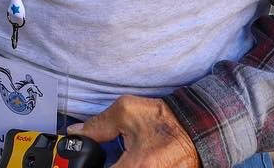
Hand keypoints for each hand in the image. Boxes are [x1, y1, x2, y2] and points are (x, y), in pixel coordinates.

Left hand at [68, 95, 199, 167]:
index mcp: (137, 166)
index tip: (87, 162)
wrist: (197, 127)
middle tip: (102, 160)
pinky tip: (128, 161)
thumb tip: (76, 133)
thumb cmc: (164, 120)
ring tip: (118, 159)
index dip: (91, 166)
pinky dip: (129, 166)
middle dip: (105, 167)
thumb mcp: (127, 111)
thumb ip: (98, 124)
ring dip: (119, 167)